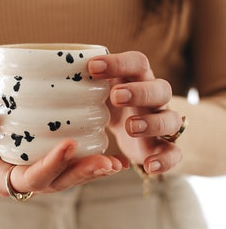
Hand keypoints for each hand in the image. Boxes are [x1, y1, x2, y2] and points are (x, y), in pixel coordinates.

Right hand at [0, 105, 128, 198]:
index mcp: (6, 179)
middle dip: (82, 173)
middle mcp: (28, 181)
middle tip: (105, 162)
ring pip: (71, 177)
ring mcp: (42, 174)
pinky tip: (115, 159)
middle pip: (59, 182)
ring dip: (93, 171)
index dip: (51, 165)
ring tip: (115, 163)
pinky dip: (94, 164)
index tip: (69, 144)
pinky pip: (74, 167)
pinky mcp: (51, 164)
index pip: (31, 178)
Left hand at [88, 51, 182, 173]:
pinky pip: (175, 153)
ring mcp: (161, 123)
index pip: (137, 63)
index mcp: (137, 80)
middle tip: (116, 96)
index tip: (93, 67)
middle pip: (160, 88)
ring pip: (171, 119)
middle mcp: (154, 99)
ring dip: (152, 122)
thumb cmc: (110, 104)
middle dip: (139, 91)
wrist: (130, 130)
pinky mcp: (163, 147)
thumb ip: (84, 82)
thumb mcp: (98, 91)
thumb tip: (52, 73)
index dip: (119, 63)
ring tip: (131, 127)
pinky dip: (165, 160)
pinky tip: (149, 165)